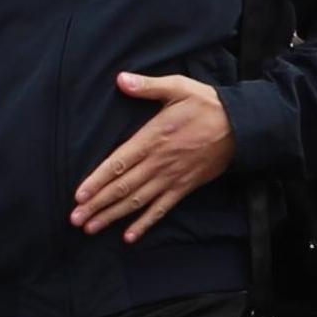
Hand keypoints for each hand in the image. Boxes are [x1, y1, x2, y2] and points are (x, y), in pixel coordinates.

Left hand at [70, 74, 237, 238]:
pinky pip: (162, 209)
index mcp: (152, 138)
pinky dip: (145, 224)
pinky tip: (129, 237)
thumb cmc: (207, 105)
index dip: (97, 181)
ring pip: (137, 202)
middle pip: (122, 187)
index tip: (79, 195)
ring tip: (92, 228)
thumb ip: (148, 86)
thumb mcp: (178, 87)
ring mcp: (171, 178)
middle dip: (97, 205)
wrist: (242, 126)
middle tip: (75, 219)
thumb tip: (120, 79)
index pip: (118, 163)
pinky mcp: (184, 187)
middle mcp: (159, 162)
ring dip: (113, 216)